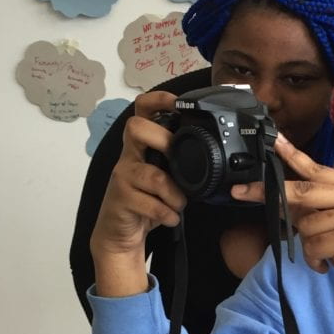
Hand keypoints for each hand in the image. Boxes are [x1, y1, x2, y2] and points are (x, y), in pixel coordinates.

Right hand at [90, 91, 186, 296]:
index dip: (158, 100)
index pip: (142, 110)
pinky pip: (151, 203)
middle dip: (163, 140)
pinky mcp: (120, 198)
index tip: (178, 103)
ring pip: (152, 175)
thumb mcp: (165, 177)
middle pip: (135, 128)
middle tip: (178, 160)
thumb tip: (214, 156)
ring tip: (179, 205)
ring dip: (175, 195)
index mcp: (141, 146)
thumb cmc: (146, 201)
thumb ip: (179, 163)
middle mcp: (128, 156)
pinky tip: (170, 218)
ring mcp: (122, 176)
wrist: (119, 233)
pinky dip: (167, 214)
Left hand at [233, 135, 333, 333]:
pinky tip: (330, 267)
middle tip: (241, 191)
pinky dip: (315, 261)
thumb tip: (281, 198)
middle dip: (270, 194)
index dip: (294, 156)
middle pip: (304, 190)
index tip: (274, 141)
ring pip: (306, 224)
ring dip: (309, 246)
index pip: (319, 170)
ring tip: (328, 256)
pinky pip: (312, 246)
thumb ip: (317, 210)